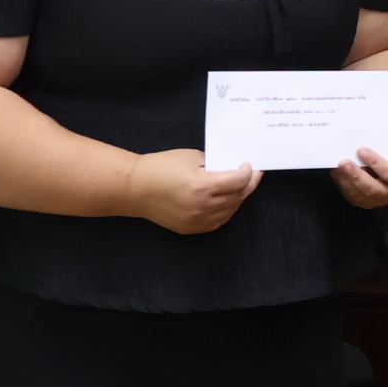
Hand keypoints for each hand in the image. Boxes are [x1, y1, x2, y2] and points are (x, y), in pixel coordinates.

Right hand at [127, 148, 261, 234]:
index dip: (249, 172)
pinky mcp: (191, 228)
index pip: (239, 181)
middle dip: (248, 184)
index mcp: (203, 186)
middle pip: (238, 196)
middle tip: (252, 175)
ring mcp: (197, 220)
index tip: (250, 165)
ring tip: (240, 186)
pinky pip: (218, 221)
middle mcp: (203, 206)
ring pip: (230, 210)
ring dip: (238, 198)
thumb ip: (215, 164)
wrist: (134, 188)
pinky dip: (226, 210)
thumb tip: (232, 167)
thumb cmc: (160, 167)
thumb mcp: (192, 157)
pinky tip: (227, 200)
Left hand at [328, 145, 387, 209]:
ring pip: (360, 195)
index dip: (375, 163)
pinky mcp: (365, 203)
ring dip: (346, 180)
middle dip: (356, 175)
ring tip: (337, 167)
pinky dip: (343, 185)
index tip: (361, 150)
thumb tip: (374, 124)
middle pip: (373, 188)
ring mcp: (378, 200)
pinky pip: (352, 197)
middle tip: (344, 162)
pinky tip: (337, 173)